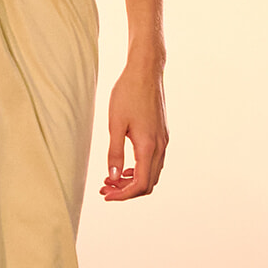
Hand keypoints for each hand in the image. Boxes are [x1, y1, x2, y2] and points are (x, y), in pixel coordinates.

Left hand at [100, 64, 167, 199]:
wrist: (145, 71)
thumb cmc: (128, 93)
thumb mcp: (115, 124)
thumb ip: (114, 153)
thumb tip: (112, 178)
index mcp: (148, 146)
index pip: (139, 184)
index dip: (122, 195)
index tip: (106, 195)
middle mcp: (160, 146)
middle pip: (148, 184)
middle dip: (126, 191)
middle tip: (104, 188)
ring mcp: (163, 141)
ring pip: (152, 174)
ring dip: (132, 181)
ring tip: (110, 179)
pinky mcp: (162, 134)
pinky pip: (154, 162)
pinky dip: (139, 170)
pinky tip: (124, 167)